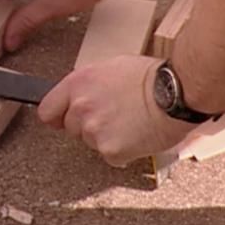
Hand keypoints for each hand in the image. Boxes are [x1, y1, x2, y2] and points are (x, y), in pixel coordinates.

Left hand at [37, 56, 196, 166]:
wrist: (177, 92)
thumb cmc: (151, 77)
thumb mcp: (109, 68)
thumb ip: (86, 85)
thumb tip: (76, 97)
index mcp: (77, 84)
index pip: (47, 111)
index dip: (58, 116)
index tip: (64, 119)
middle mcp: (80, 107)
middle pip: (71, 129)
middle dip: (88, 126)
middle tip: (113, 116)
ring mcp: (94, 130)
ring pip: (91, 143)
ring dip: (106, 138)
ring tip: (129, 122)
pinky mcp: (110, 149)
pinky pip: (111, 156)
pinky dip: (123, 151)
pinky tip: (137, 135)